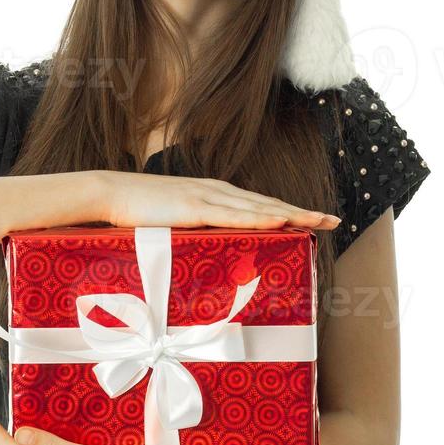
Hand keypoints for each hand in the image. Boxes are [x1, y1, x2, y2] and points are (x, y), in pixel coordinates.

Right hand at [94, 171, 340, 230]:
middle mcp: (217, 191)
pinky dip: (261, 218)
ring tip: (318, 222)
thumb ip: (192, 233)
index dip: (289, 211)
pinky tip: (281, 222)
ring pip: (259, 208)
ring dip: (291, 215)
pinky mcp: (196, 208)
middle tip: (333, 221)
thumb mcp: (172, 222)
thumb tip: (206, 252)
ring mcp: (208, 197)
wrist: (110, 194)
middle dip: (302, 213)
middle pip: (268, 204)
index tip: (315, 219)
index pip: (259, 205)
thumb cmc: (137, 212)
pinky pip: (235, 215)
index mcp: (214, 194)